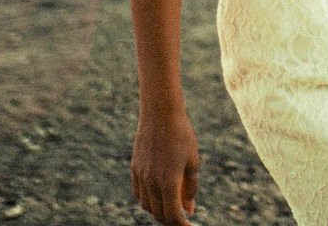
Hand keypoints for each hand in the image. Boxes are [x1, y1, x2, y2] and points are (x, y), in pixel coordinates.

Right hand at [132, 108, 199, 224]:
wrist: (160, 113)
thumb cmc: (182, 135)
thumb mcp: (192, 162)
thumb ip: (191, 188)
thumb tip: (189, 209)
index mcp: (168, 183)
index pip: (173, 216)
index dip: (182, 225)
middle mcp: (151, 182)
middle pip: (159, 214)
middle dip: (171, 220)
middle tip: (183, 217)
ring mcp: (141, 176)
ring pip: (147, 205)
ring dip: (158, 211)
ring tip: (171, 207)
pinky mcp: (135, 168)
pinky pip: (139, 193)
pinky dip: (148, 200)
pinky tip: (158, 195)